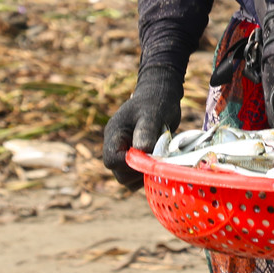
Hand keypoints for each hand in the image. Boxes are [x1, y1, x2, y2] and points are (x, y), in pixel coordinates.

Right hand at [102, 65, 184, 189]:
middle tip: (158, 160)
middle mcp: (116, 146)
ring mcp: (126, 152)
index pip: (111, 160)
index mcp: (114, 134)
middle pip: (120, 173)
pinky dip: (149, 173)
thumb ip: (146, 132)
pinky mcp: (137, 157)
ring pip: (129, 178)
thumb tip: (142, 152)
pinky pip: (138, 175)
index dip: (128, 164)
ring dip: (145, 174)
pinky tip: (161, 161)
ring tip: (160, 159)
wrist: (162, 94)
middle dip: (138, 171)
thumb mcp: (152, 114)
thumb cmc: (156, 101)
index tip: (148, 158)